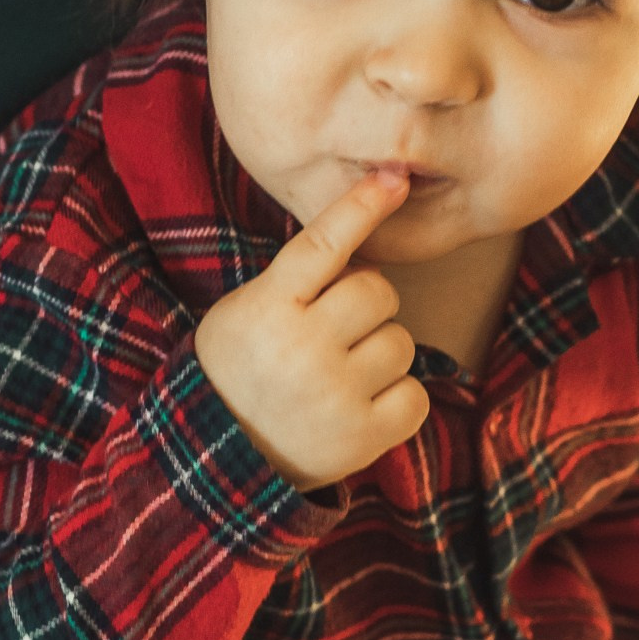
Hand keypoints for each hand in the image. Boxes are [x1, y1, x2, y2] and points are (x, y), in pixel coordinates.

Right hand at [196, 166, 428, 488]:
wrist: (223, 459)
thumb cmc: (242, 369)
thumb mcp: (246, 310)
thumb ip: (297, 276)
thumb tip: (367, 218)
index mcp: (268, 308)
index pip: (322, 245)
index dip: (360, 208)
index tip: (395, 180)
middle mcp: (302, 348)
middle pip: (378, 292)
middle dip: (368, 305)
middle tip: (339, 330)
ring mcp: (335, 394)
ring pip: (401, 342)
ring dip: (382, 353)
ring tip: (344, 375)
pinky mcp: (362, 438)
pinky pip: (415, 395)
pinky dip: (398, 399)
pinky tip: (363, 406)